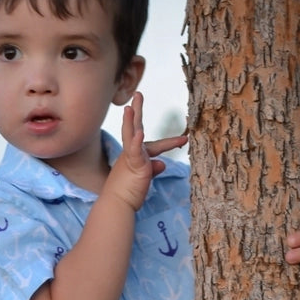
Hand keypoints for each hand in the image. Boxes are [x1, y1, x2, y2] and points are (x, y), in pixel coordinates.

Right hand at [106, 92, 187, 210]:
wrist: (116, 205)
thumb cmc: (127, 195)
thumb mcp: (144, 179)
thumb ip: (153, 169)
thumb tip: (163, 164)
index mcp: (134, 158)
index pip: (152, 146)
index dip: (169, 143)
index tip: (182, 140)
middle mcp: (131, 155)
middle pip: (134, 129)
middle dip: (136, 112)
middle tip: (138, 94)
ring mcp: (131, 159)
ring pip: (131, 136)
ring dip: (132, 120)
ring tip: (131, 106)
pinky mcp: (134, 165)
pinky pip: (134, 151)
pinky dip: (136, 141)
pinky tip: (139, 132)